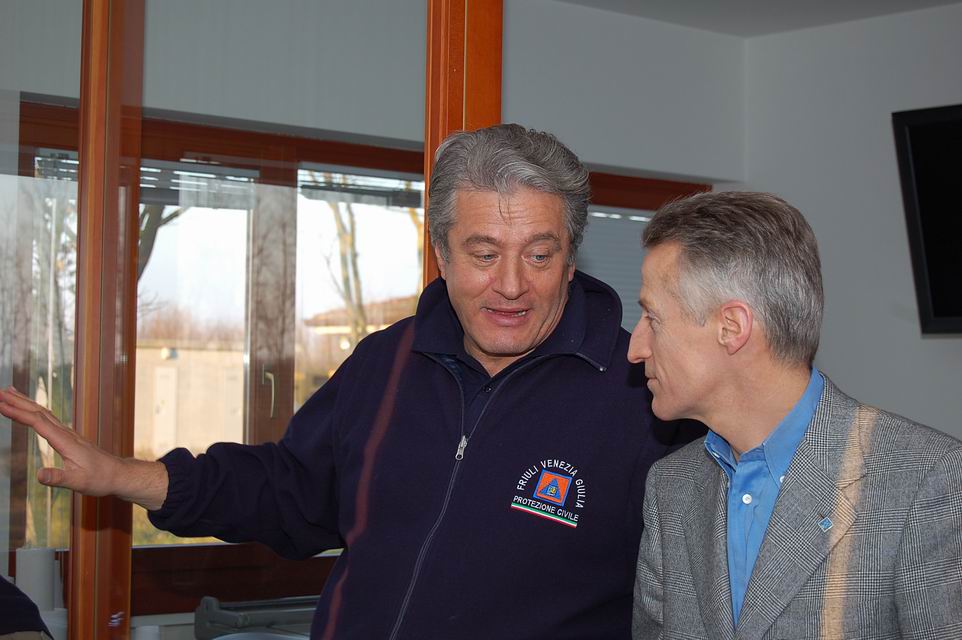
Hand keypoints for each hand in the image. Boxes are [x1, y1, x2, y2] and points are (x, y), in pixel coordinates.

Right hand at [0, 386, 167, 509]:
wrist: (118, 474)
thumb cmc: (100, 479)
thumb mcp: (78, 482)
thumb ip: (58, 478)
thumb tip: (40, 475)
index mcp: (65, 441)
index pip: (38, 422)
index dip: (19, 413)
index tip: (1, 405)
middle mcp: (66, 433)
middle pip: (39, 412)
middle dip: (18, 401)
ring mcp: (68, 434)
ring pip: (44, 413)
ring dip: (26, 402)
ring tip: (9, 392)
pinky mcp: (69, 437)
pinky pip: (49, 419)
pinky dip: (35, 410)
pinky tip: (30, 410)